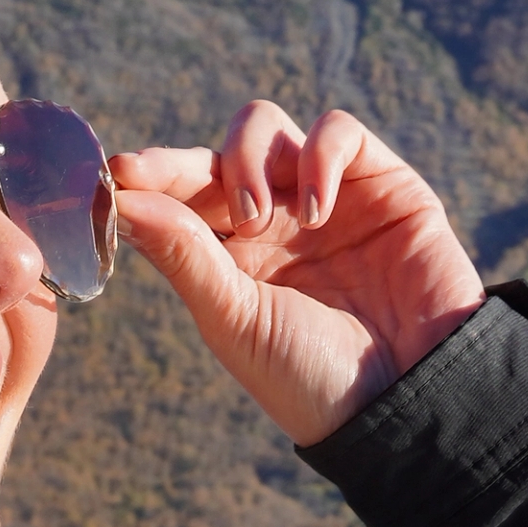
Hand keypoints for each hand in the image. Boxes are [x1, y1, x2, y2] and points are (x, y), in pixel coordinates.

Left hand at [109, 102, 487, 446]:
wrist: (409, 400)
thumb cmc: (311, 376)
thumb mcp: (235, 319)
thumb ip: (183, 254)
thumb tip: (120, 199)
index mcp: (228, 255)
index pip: (177, 193)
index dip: (148, 175)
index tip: (118, 172)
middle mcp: (272, 218)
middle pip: (216, 152)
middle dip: (193, 166)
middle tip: (209, 212)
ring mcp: (324, 195)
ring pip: (266, 126)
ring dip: (251, 159)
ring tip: (259, 220)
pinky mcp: (382, 183)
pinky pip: (339, 131)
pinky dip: (320, 155)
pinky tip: (318, 211)